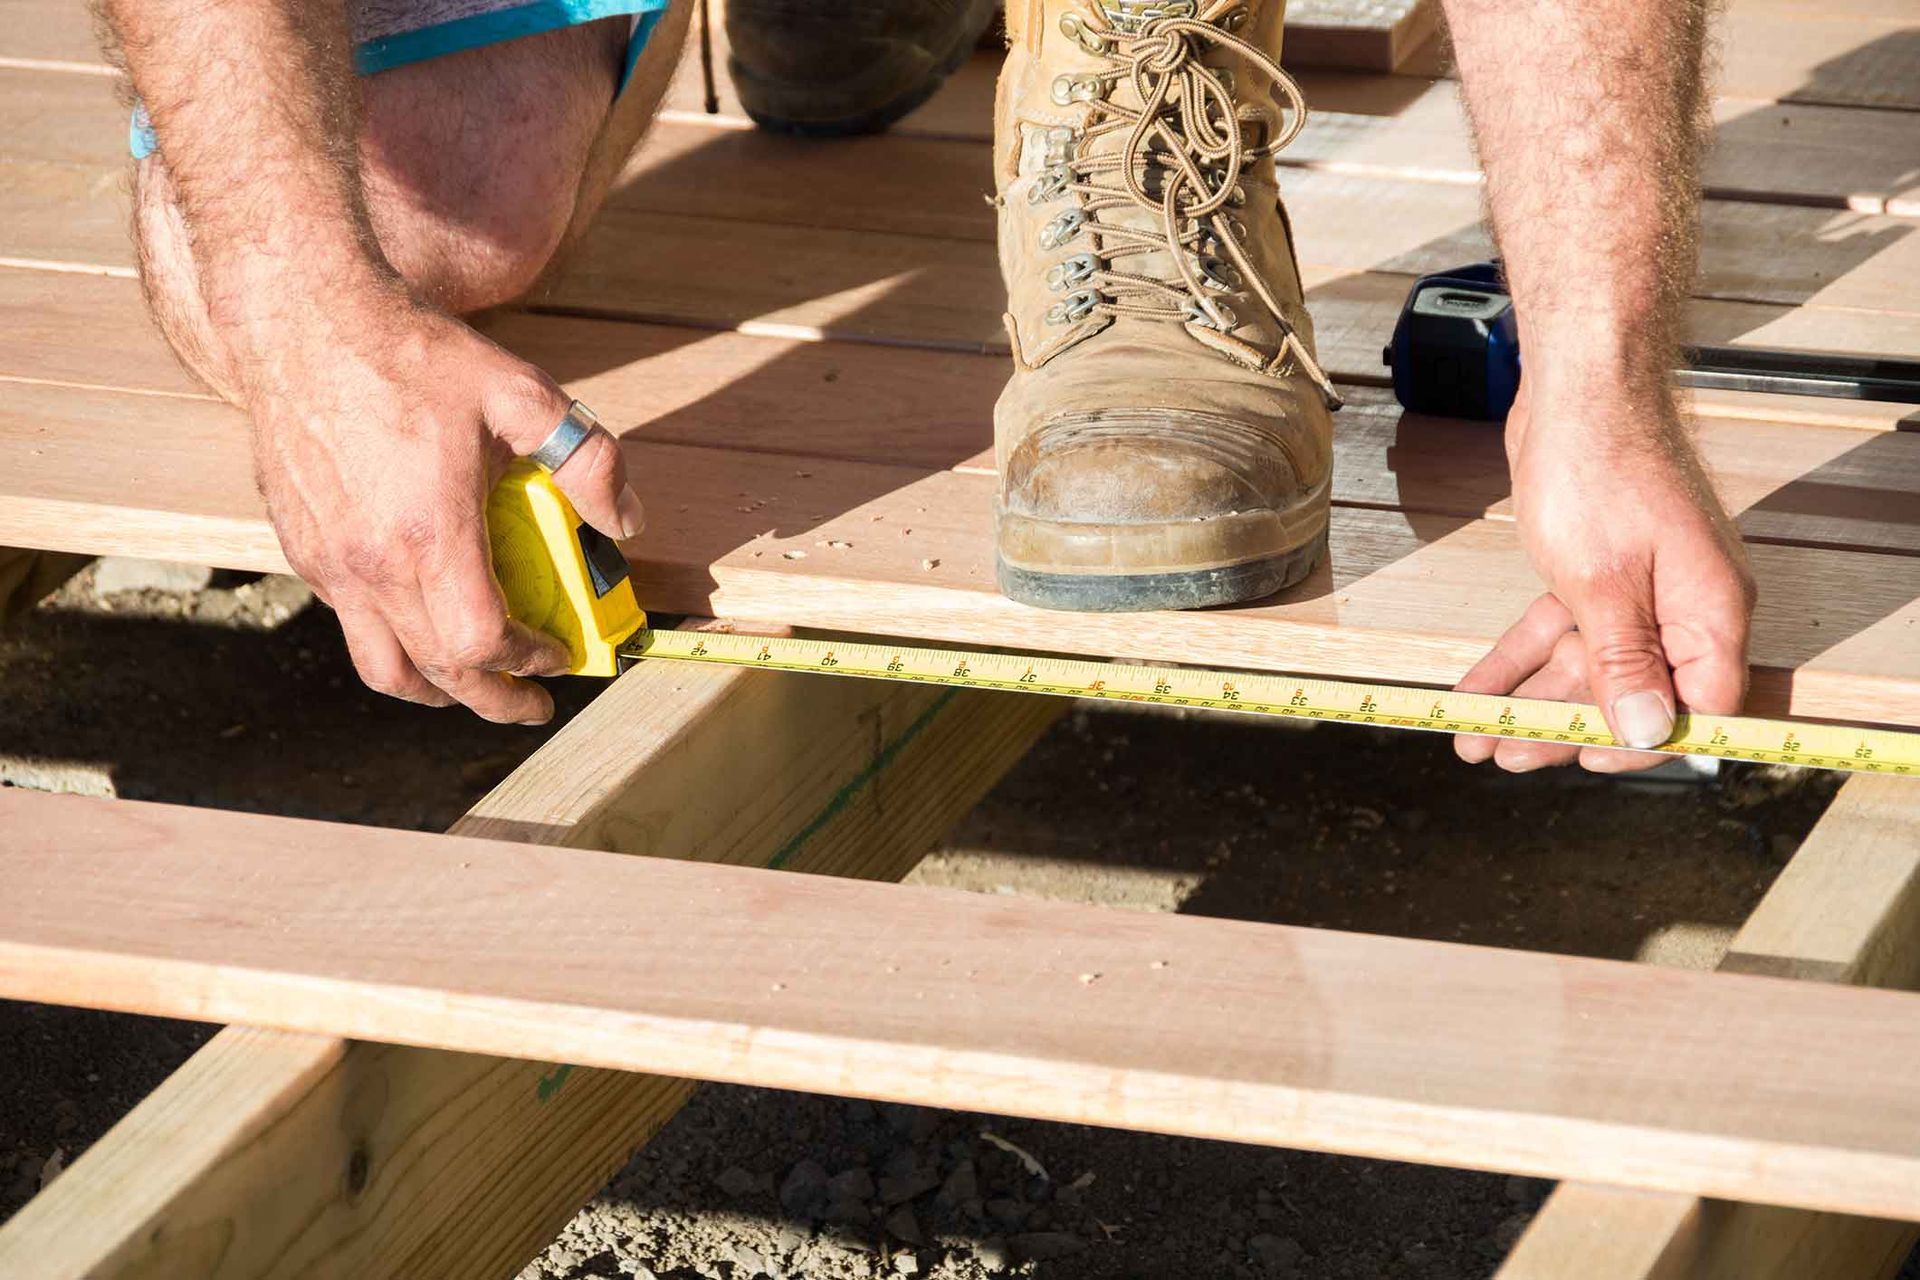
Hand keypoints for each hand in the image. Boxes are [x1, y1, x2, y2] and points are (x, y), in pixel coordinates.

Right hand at [240, 290, 644, 722]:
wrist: (301, 316)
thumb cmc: (411, 352)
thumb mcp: (520, 392)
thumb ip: (587, 459)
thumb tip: (626, 522)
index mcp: (428, 536)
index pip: (481, 643)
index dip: (528, 662)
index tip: (560, 654)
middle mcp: (370, 564)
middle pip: (436, 673)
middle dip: (491, 698)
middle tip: (531, 703)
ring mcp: (328, 562)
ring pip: (381, 666)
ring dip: (434, 690)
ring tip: (472, 685)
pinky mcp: (301, 547)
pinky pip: (350, 623)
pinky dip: (393, 641)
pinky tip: (422, 616)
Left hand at [1453, 378, 1754, 771]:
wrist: (1578, 389)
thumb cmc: (1597, 470)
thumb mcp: (1602, 584)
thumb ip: (1624, 663)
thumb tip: (1650, 730)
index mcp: (1708, 614)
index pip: (1696, 708)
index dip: (1641, 743)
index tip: (1586, 763)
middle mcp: (1685, 608)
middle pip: (1629, 693)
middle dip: (1561, 728)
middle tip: (1503, 756)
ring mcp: (1643, 591)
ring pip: (1586, 666)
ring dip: (1529, 701)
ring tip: (1472, 739)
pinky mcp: (1602, 575)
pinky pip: (1562, 631)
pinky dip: (1519, 659)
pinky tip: (1475, 691)